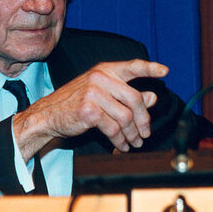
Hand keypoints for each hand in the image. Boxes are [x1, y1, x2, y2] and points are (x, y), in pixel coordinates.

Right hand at [12, 59, 167, 160]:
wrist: (48, 115)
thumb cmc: (75, 103)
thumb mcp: (102, 94)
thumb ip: (126, 94)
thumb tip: (151, 97)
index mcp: (105, 70)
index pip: (132, 66)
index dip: (150, 68)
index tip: (165, 71)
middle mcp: (100, 78)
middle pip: (135, 99)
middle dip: (144, 119)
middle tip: (146, 132)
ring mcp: (94, 93)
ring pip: (126, 117)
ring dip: (132, 134)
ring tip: (134, 142)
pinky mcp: (89, 111)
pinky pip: (113, 129)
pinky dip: (120, 140)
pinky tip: (121, 145)